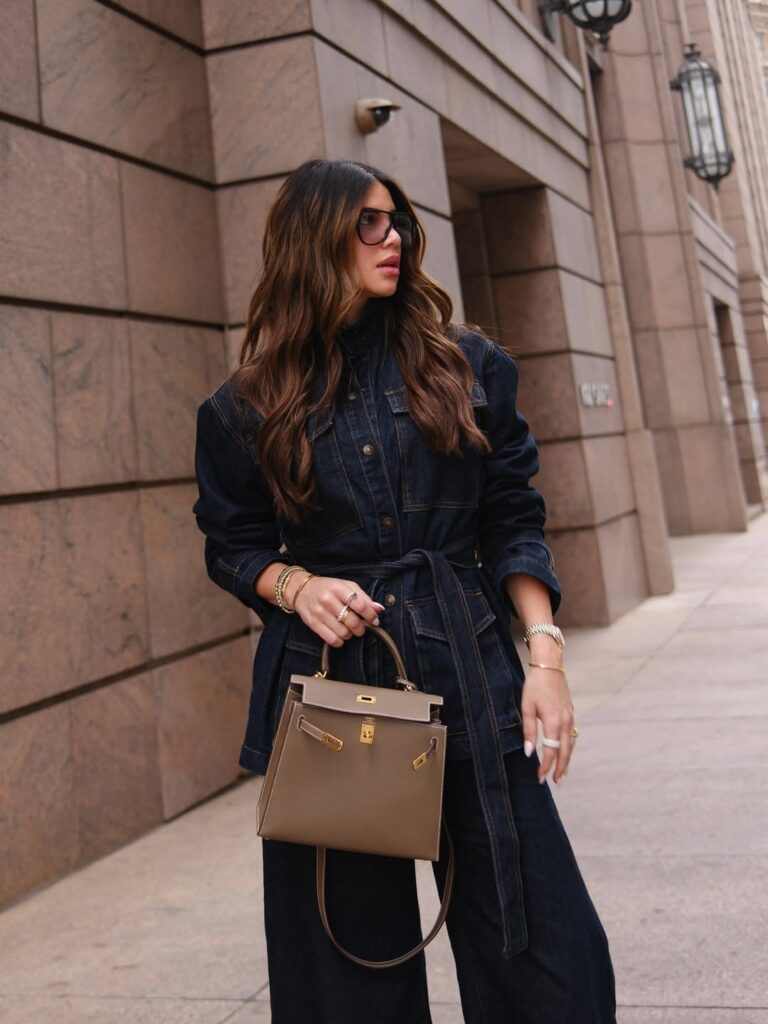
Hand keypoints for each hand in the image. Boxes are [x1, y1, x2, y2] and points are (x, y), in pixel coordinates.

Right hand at [286, 574, 384, 647]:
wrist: (301, 590)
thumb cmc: (328, 588)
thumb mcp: (346, 586)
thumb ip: (363, 597)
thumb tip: (379, 609)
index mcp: (338, 588)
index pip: (360, 605)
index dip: (370, 616)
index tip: (374, 621)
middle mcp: (328, 600)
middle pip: (352, 622)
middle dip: (361, 628)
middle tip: (361, 627)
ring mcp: (319, 612)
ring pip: (343, 633)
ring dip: (350, 635)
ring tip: (349, 630)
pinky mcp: (313, 624)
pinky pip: (332, 640)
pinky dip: (340, 641)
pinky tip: (340, 635)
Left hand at [521, 664, 575, 783]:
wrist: (549, 666)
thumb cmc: (535, 685)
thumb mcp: (527, 707)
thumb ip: (529, 731)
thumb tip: (529, 752)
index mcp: (554, 721)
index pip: (550, 751)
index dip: (545, 766)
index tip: (540, 778)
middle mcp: (565, 722)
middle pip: (565, 751)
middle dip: (560, 768)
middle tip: (555, 782)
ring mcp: (570, 717)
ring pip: (571, 744)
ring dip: (566, 760)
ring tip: (562, 773)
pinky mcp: (571, 713)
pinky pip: (572, 735)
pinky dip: (569, 747)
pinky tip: (565, 752)